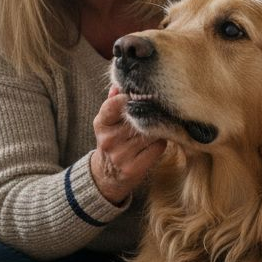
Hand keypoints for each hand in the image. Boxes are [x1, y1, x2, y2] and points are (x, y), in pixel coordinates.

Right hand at [90, 86, 167, 204]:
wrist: (108, 176)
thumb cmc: (113, 141)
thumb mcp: (108, 122)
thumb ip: (113, 102)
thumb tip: (119, 85)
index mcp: (101, 124)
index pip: (114, 105)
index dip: (128, 98)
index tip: (137, 96)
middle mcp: (109, 140)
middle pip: (138, 118)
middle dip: (149, 113)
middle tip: (157, 109)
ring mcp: (121, 155)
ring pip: (150, 132)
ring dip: (157, 128)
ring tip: (156, 128)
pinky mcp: (134, 168)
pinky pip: (157, 147)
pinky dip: (160, 143)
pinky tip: (155, 143)